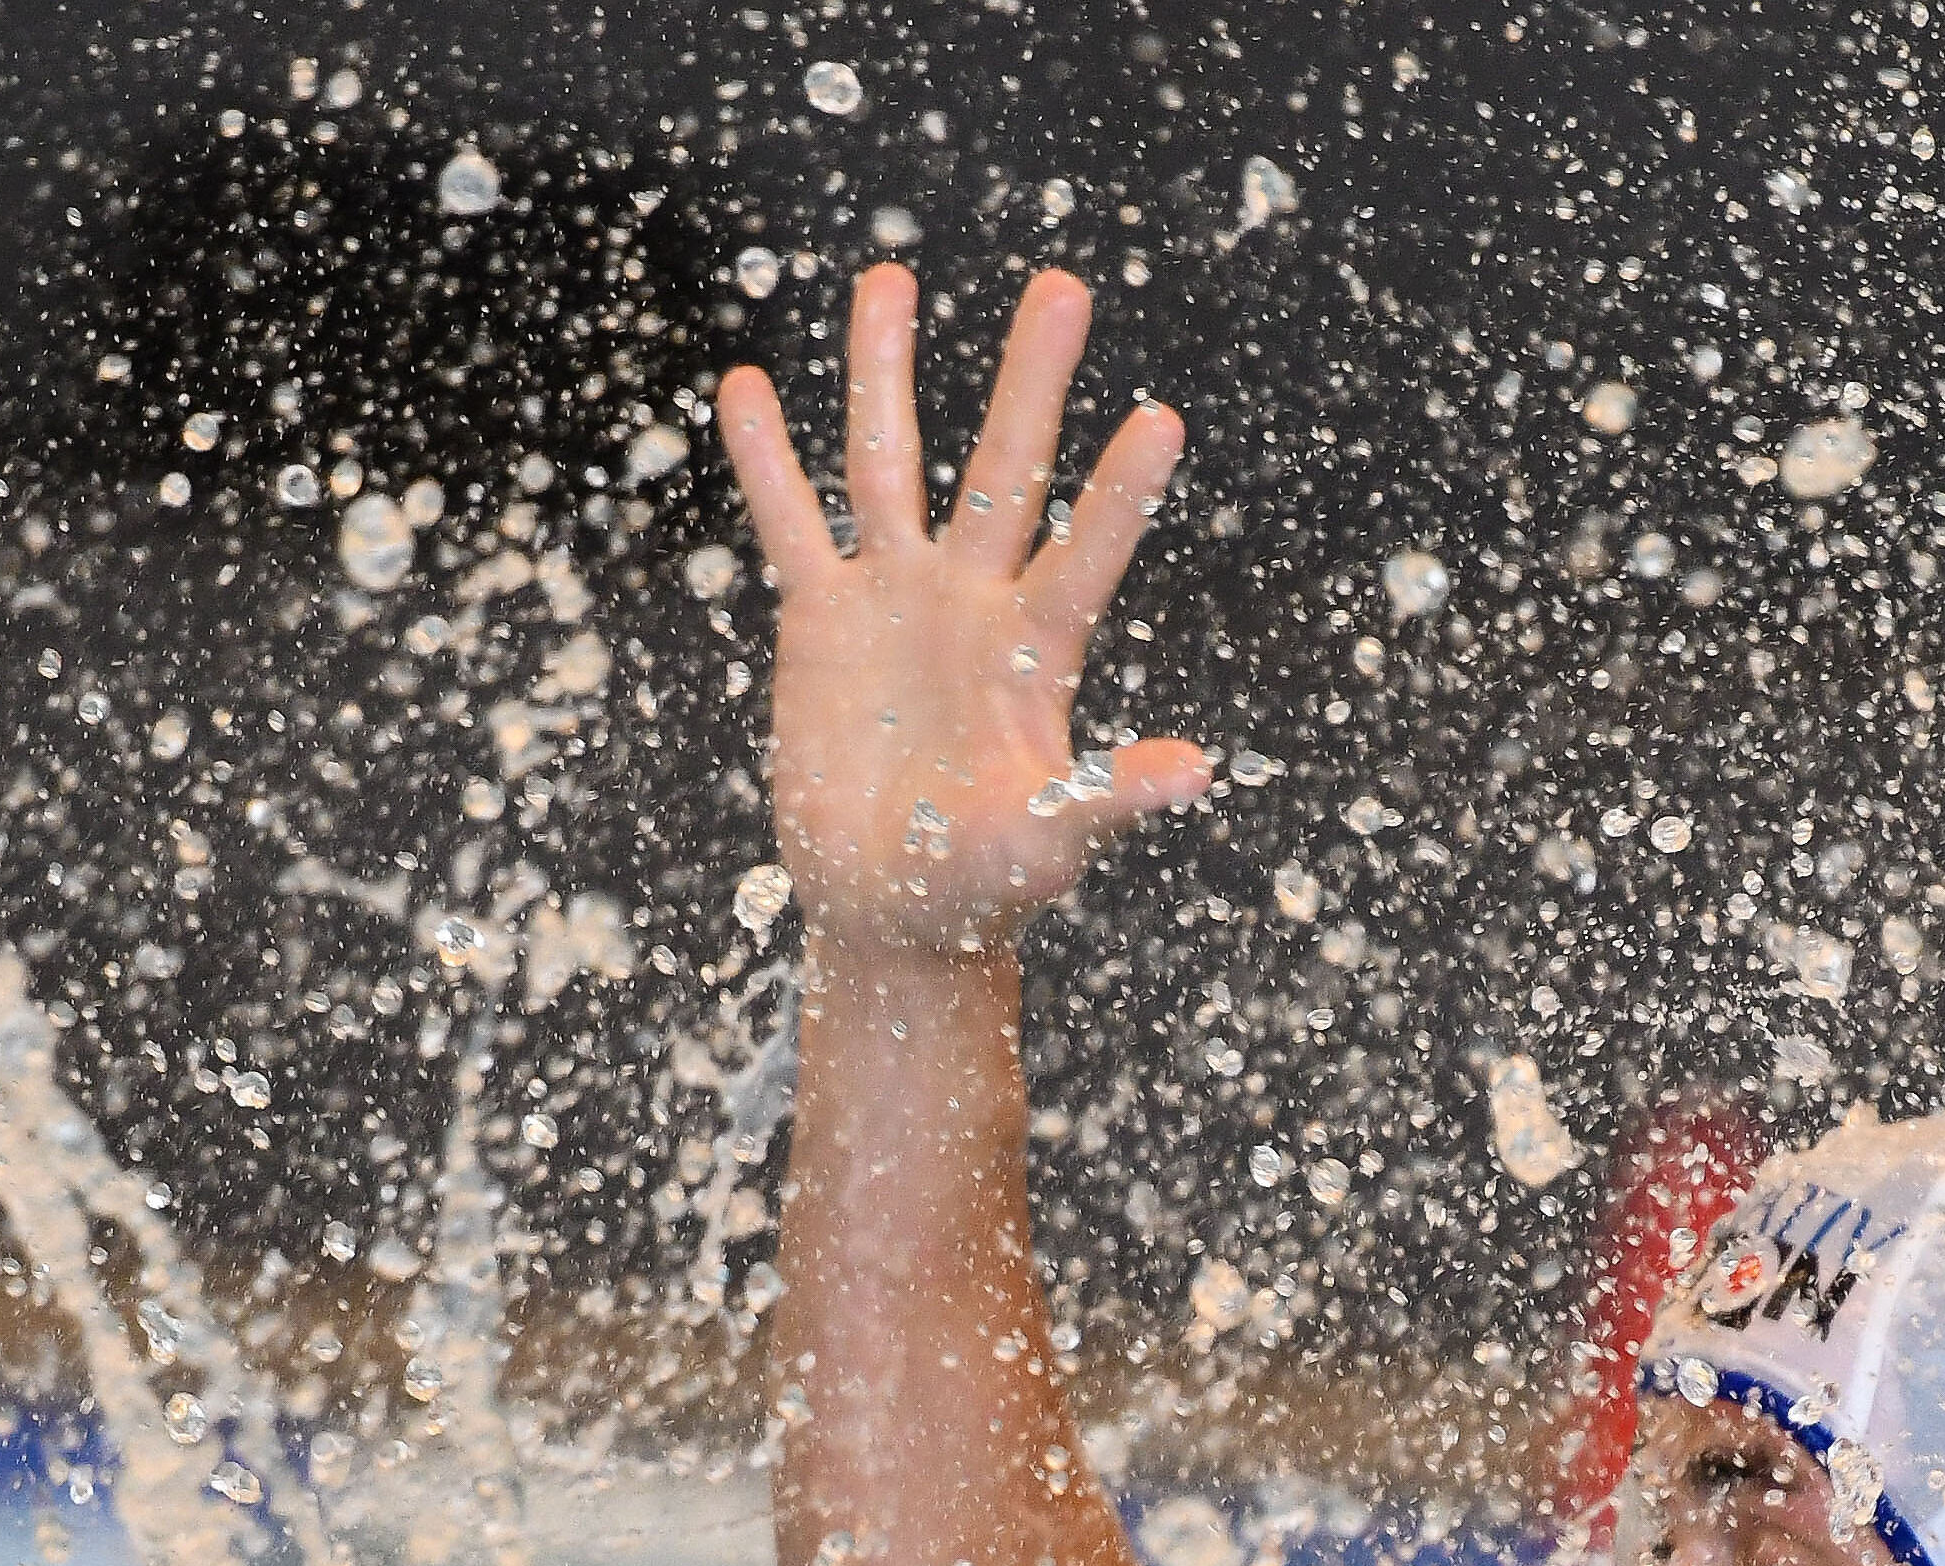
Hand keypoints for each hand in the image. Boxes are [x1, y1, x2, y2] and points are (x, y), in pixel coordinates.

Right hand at [719, 264, 1212, 951]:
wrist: (891, 908)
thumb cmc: (981, 885)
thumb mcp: (1047, 848)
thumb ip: (1106, 801)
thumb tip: (1196, 773)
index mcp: (1037, 653)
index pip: (1087, 555)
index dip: (1121, 495)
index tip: (1162, 420)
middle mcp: (975, 602)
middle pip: (1005, 471)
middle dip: (1031, 383)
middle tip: (1064, 286)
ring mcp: (897, 598)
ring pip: (890, 466)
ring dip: (887, 375)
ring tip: (890, 278)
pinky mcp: (822, 619)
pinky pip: (793, 524)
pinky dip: (768, 462)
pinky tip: (749, 388)